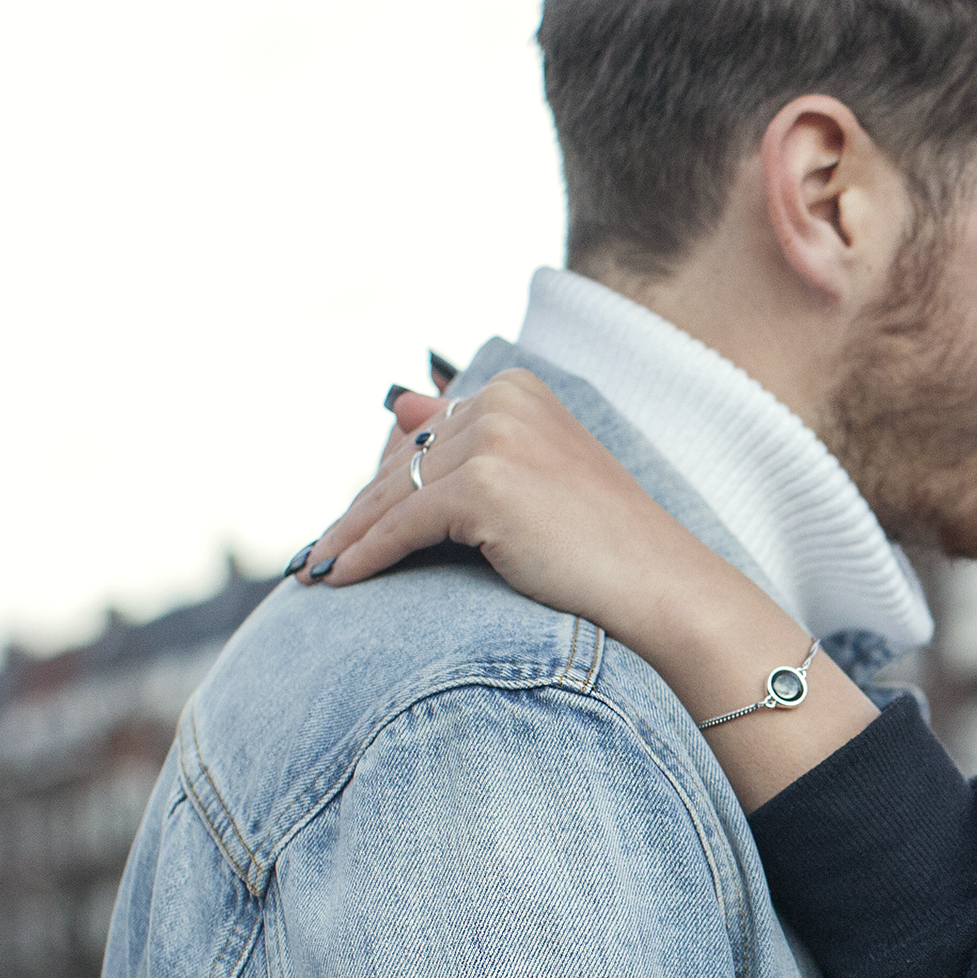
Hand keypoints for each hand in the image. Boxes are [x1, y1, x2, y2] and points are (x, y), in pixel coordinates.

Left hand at [299, 370, 734, 662]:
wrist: (660, 586)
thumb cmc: (606, 546)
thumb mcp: (534, 477)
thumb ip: (467, 439)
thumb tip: (398, 402)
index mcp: (518, 390)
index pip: (427, 439)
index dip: (385, 485)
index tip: (348, 521)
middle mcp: (505, 402)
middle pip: (405, 465)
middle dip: (360, 512)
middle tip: (317, 553)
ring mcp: (496, 439)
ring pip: (395, 495)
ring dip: (350, 537)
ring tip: (316, 571)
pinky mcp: (484, 486)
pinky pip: (403, 526)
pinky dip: (367, 555)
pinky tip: (339, 580)